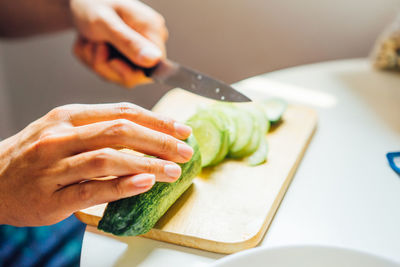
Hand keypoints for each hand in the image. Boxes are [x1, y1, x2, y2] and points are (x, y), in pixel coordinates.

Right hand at [0, 103, 191, 226]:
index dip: (157, 121)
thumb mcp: (64, 130)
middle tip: (185, 150)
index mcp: (69, 117)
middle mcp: (61, 137)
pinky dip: (121, 186)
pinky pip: (91, 189)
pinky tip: (144, 183)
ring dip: (146, 164)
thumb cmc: (34, 156)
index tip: (182, 130)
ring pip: (107, 159)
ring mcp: (53, 166)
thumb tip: (147, 135)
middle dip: (159, 141)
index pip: (122, 112)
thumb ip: (101, 129)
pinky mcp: (50, 197)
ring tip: (172, 171)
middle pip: (120, 132)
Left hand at [70, 0, 167, 86]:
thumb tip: (154, 60)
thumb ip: (129, 42)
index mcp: (153, 30)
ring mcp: (139, 48)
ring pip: (120, 76)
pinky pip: (111, 71)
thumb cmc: (90, 2)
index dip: (129, 71)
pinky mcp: (127, 54)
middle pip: (135, 76)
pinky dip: (94, 60)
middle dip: (107, 66)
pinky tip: (90, 43)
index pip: (153, 68)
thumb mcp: (105, 23)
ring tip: (89, 41)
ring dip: (96, 62)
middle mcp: (150, 41)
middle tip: (94, 45)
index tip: (110, 60)